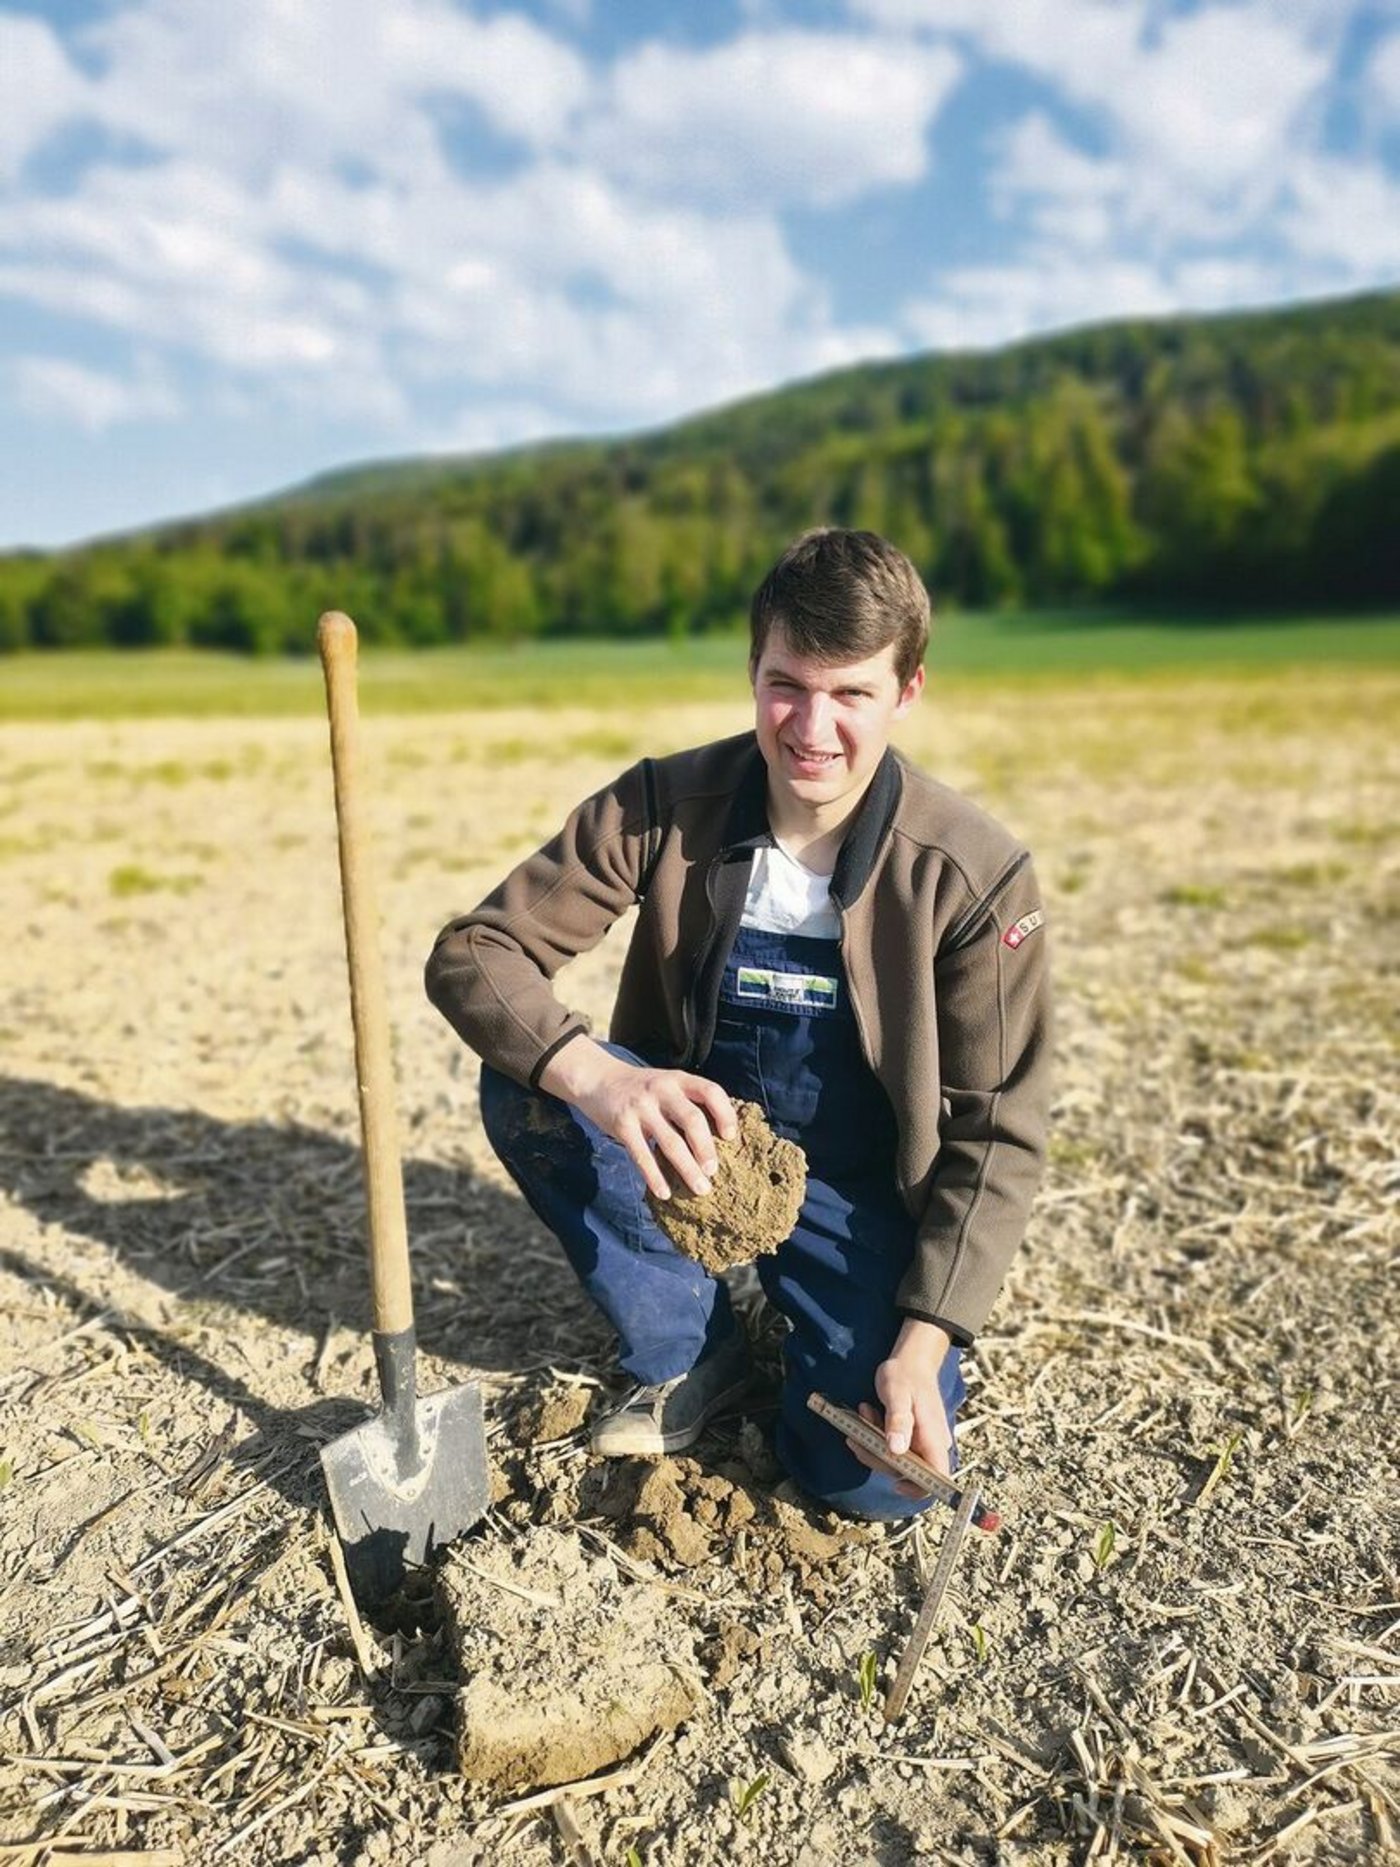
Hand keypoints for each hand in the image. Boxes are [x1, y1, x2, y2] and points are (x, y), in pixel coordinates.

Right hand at [538, 1037, 736, 1199]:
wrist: (596, 1078)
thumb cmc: (640, 1087)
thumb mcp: (666, 1083)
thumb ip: (687, 1101)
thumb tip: (717, 1137)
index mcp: (678, 1079)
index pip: (711, 1091)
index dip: (725, 1113)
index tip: (730, 1137)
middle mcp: (662, 1090)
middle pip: (692, 1119)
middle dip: (706, 1148)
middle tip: (713, 1171)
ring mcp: (641, 1107)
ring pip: (670, 1141)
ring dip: (688, 1168)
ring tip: (701, 1188)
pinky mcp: (622, 1125)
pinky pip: (642, 1155)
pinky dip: (654, 1177)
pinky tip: (664, 1193)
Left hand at [847, 1319, 953, 1498]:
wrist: (910, 1361)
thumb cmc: (906, 1375)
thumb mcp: (898, 1394)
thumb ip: (898, 1421)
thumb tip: (896, 1450)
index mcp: (933, 1438)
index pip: (937, 1477)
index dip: (919, 1488)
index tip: (895, 1483)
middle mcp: (930, 1445)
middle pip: (906, 1471)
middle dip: (877, 1457)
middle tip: (857, 1435)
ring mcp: (919, 1442)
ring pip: (893, 1460)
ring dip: (871, 1444)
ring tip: (863, 1414)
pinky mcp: (908, 1438)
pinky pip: (888, 1448)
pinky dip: (873, 1436)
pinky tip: (867, 1413)